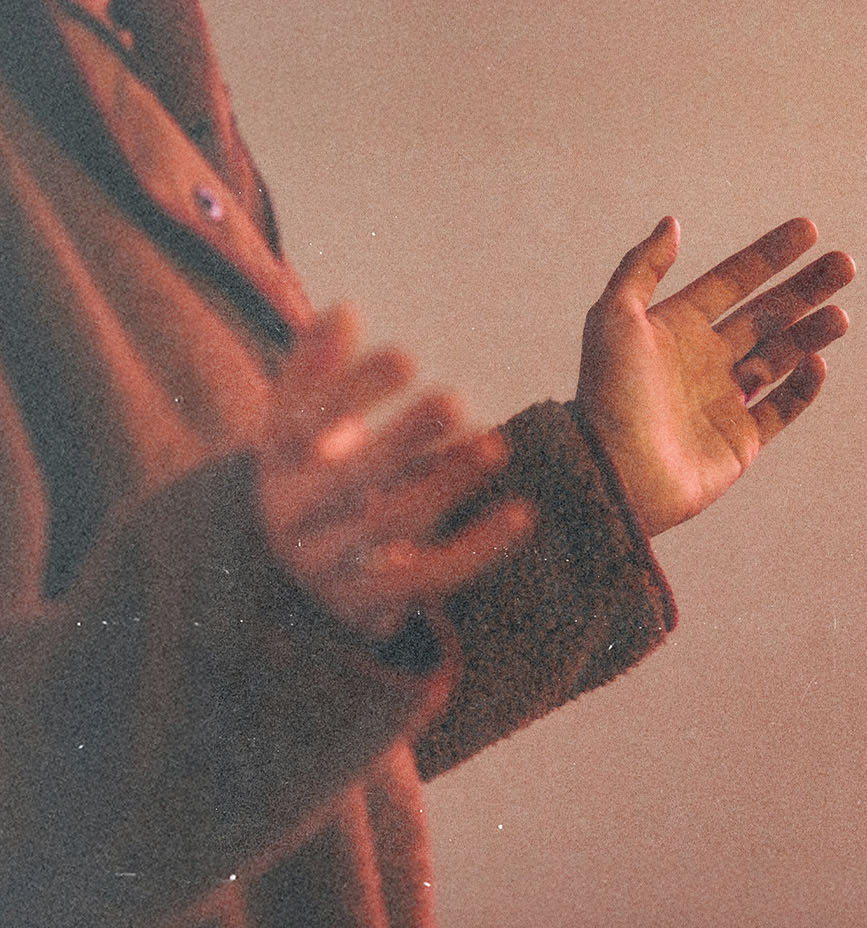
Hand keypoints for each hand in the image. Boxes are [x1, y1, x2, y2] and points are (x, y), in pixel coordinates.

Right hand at [257, 305, 531, 637]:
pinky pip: (431, 574)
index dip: (353, 389)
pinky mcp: (370, 605)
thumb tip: (343, 313)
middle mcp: (290, 516)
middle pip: (346, 477)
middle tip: (453, 399)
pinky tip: (521, 514)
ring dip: (445, 482)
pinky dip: (478, 546)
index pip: (303, 420)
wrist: (295, 580)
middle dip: (402, 437)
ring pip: (389, 523)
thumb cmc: (315, 478)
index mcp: (274, 461)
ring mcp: (327, 566)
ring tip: (495, 443)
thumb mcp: (301, 425)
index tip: (407, 358)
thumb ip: (317, 370)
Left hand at [577, 217, 854, 536]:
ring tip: (840, 316)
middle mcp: (704, 360)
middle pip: (767, 314)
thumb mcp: (613, 317)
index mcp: (676, 327)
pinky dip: (802, 387)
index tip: (808, 229)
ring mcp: (725, 400)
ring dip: (812, 333)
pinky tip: (816, 363)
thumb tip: (673, 222)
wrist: (613, 472)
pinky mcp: (740, 441)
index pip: (733, 281)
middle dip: (806, 289)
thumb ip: (642, 267)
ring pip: (781, 357)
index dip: (769, 255)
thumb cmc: (608, 394)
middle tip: (845, 263)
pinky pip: (781, 408)